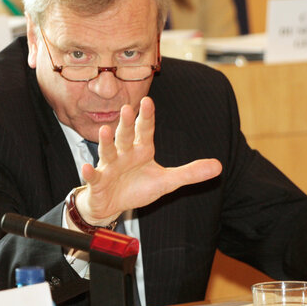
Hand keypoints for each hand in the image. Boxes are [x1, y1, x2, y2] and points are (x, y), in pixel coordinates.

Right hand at [74, 96, 221, 225]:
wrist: (111, 204)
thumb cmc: (137, 187)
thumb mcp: (167, 181)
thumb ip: (190, 173)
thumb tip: (219, 166)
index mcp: (141, 149)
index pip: (145, 130)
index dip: (146, 116)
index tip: (148, 101)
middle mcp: (124, 154)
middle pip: (125, 136)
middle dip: (126, 123)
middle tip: (126, 108)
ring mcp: (109, 167)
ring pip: (108, 152)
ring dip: (106, 142)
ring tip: (105, 131)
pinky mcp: (98, 182)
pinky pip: (94, 176)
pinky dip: (90, 172)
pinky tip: (87, 167)